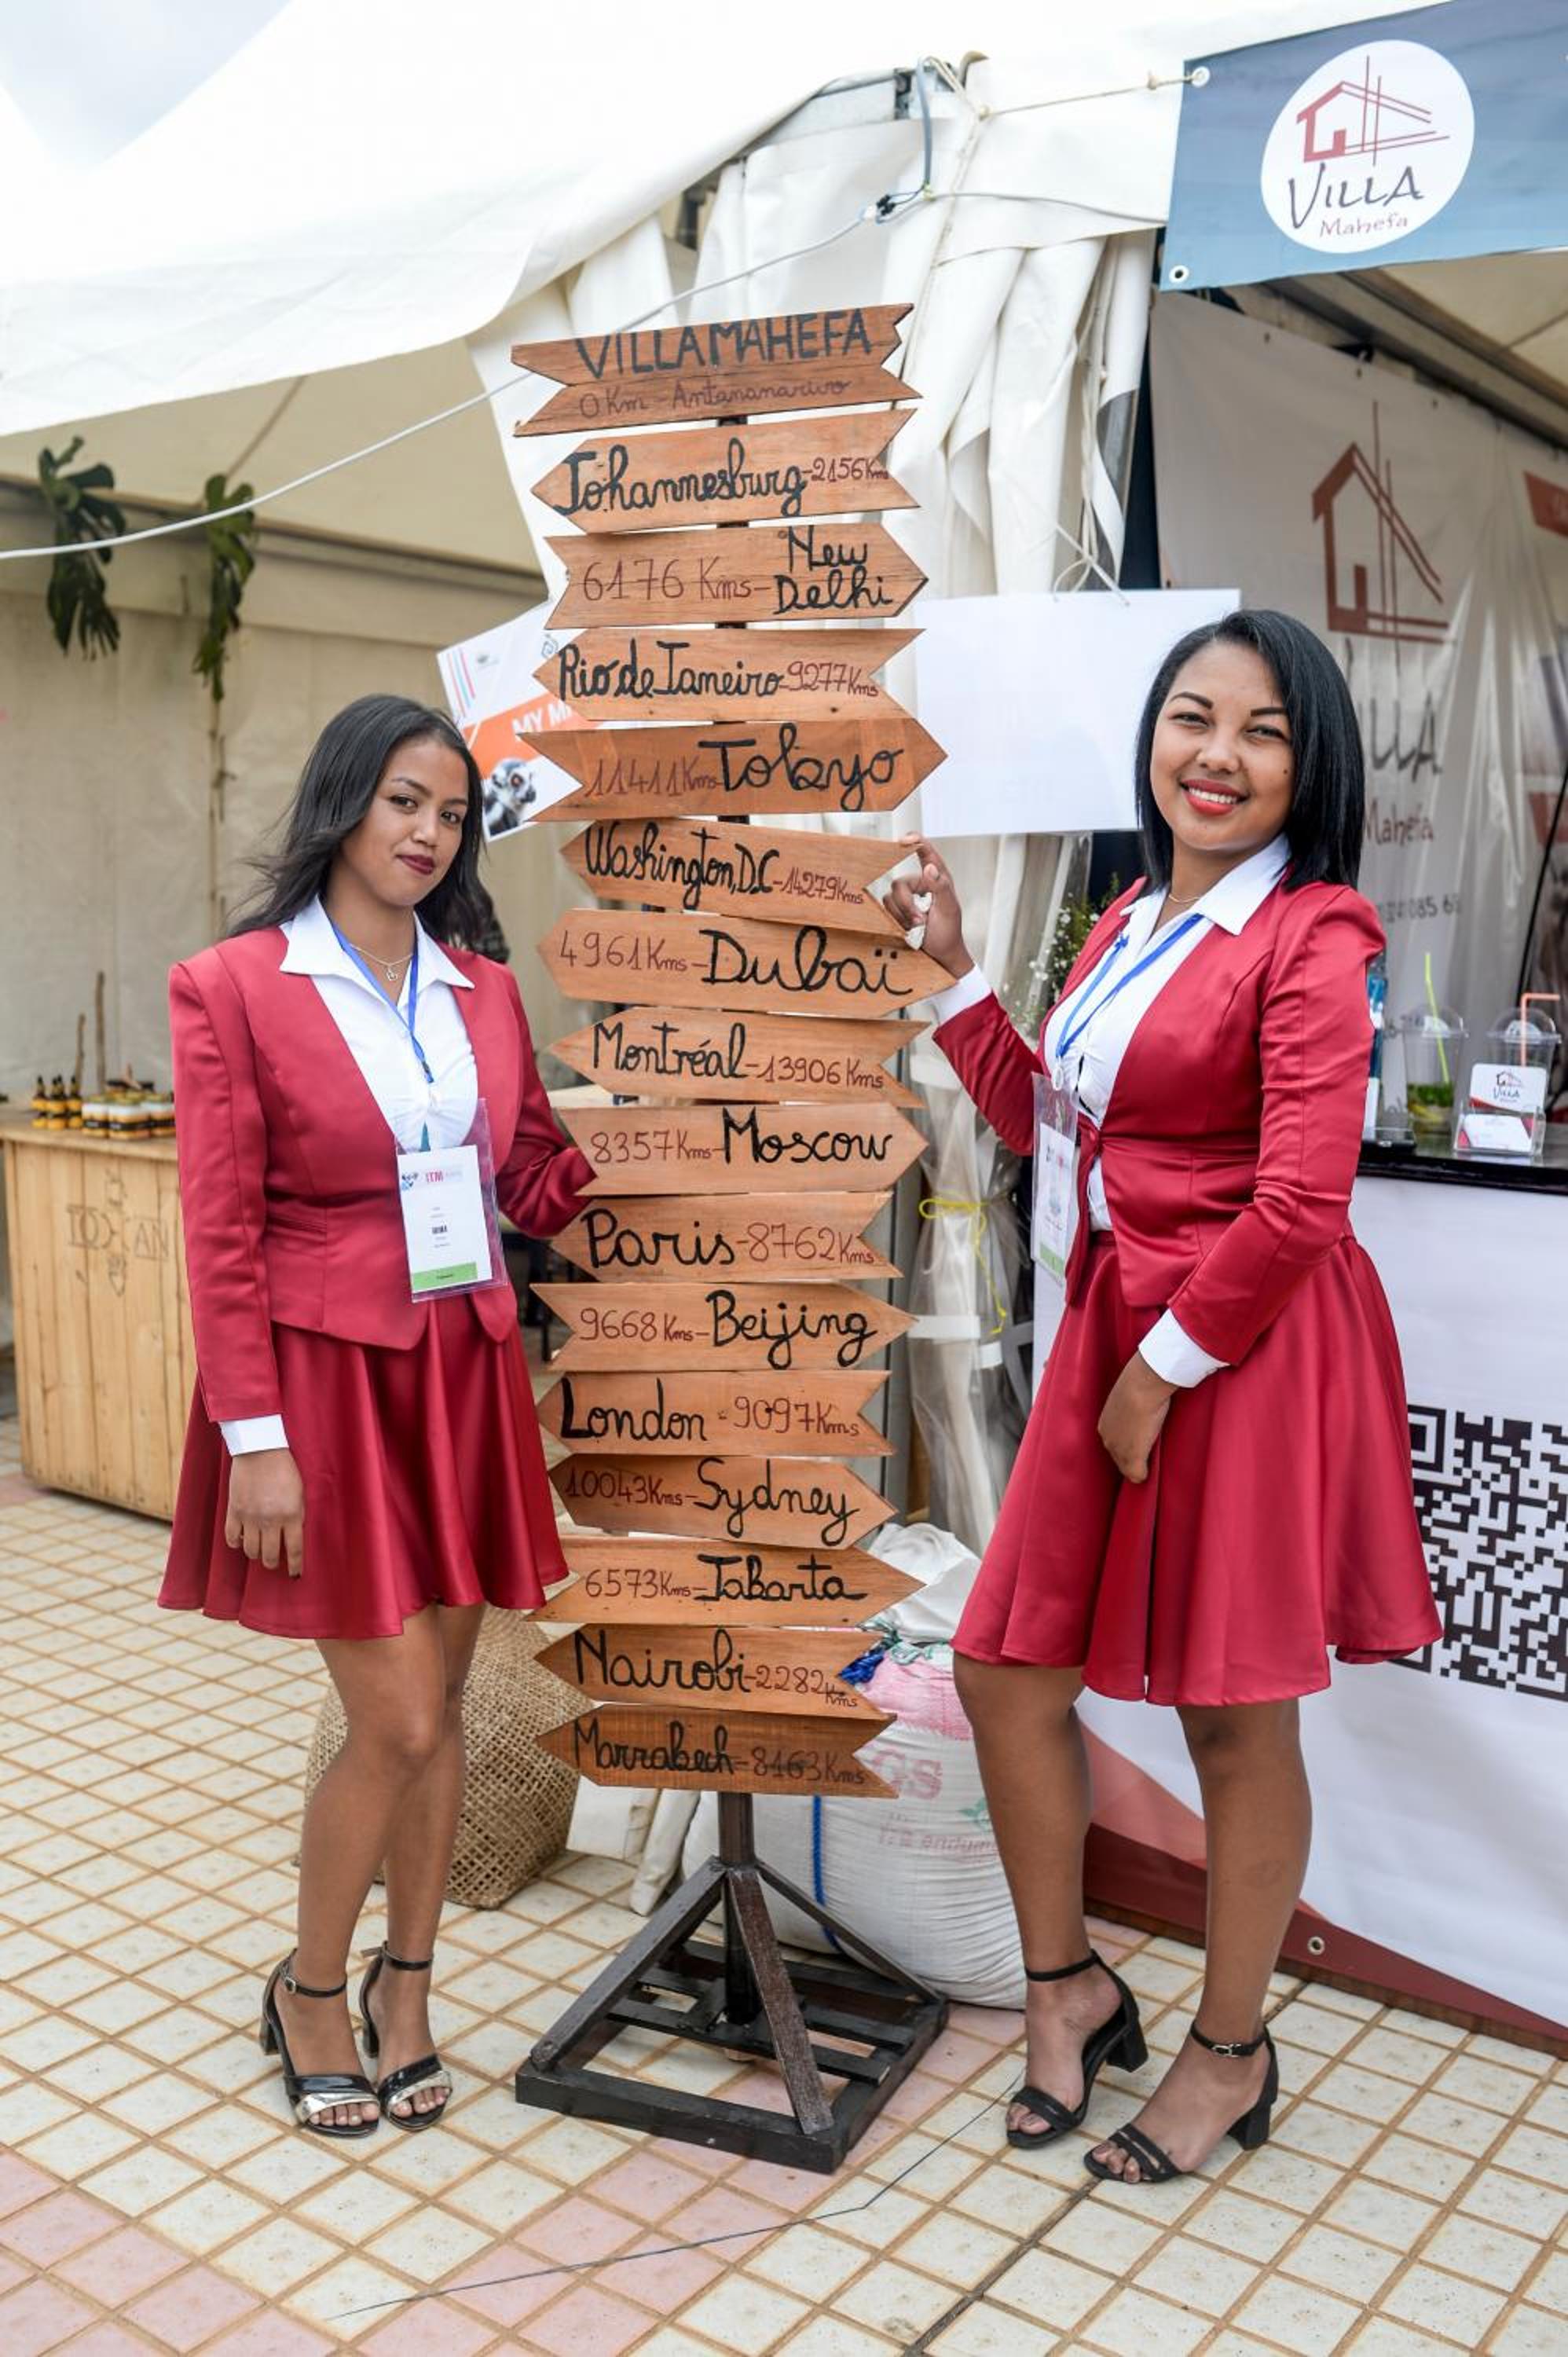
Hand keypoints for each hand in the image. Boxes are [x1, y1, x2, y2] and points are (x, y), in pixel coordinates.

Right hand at [226, 1448, 305, 1577]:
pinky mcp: (234, 1511)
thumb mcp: (300, 1493)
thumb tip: (293, 1538)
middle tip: (274, 1561)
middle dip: (273, 1563)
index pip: (295, 1550)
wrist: (260, 1449)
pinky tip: (242, 1540)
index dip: (295, 1566)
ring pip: (251, 1551)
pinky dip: (236, 1543)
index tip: (295, 1574)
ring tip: (259, 1549)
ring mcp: (250, 1517)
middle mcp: (271, 1520)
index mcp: (292, 1515)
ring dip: (256, 1554)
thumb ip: (297, 1517)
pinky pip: (232, 1539)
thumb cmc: (285, 1469)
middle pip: (270, 1556)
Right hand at [882, 835, 972, 979]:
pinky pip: (886, 909)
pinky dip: (897, 920)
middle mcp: (921, 883)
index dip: (915, 842)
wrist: (941, 954)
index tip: (904, 839)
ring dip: (903, 915)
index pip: (925, 853)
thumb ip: (940, 887)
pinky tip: (909, 928)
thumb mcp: (948, 909)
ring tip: (918, 926)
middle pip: (900, 883)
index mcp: (937, 878)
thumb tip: (928, 867)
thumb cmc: (949, 932)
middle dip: (906, 904)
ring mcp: (908, 897)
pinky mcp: (898, 910)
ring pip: (890, 897)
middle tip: (920, 920)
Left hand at [1097, 1353, 1175, 1483]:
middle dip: (1133, 1458)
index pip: (1115, 1444)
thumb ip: (1131, 1406)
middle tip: (1149, 1451)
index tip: (1141, 1442)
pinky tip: (1152, 1468)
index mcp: (1104, 1424)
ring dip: (1139, 1466)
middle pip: (1119, 1459)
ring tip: (1151, 1458)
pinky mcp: (1131, 1458)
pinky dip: (1145, 1475)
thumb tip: (1145, 1407)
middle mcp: (1107, 1439)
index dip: (1130, 1445)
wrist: (1141, 1385)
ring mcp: (1118, 1450)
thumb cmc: (1139, 1383)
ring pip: (1127, 1468)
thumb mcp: (1130, 1395)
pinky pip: (1137, 1476)